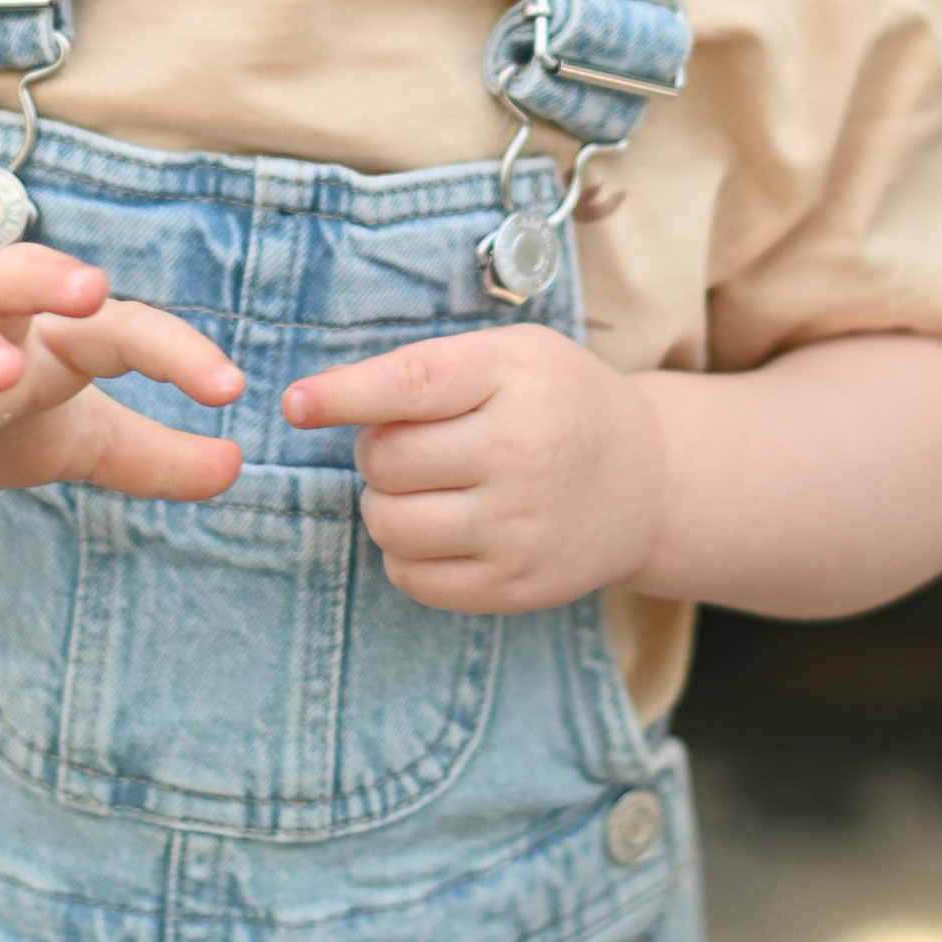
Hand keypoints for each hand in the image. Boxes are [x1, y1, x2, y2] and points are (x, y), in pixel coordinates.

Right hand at [0, 245, 242, 526]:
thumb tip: (237, 465)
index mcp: (38, 339)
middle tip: (93, 288)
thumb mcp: (72, 437)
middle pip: (2, 278)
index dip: (174, 349)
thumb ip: (151, 454)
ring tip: (4, 373)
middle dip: (46, 274)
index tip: (230, 387)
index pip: (111, 326)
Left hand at [284, 328, 669, 613]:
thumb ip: (426, 368)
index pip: (409, 385)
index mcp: (514, 380)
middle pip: (384, 459)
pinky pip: (410, 577)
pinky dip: (406, 552)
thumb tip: (320, 399)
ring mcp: (518, 528)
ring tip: (427, 486)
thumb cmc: (559, 403)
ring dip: (385, 502)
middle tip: (415, 443)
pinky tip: (442, 527)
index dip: (342, 395)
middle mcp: (519, 455)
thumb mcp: (512, 355)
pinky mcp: (512, 587)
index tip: (294, 404)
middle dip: (377, 450)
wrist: (647, 480)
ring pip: (388, 522)